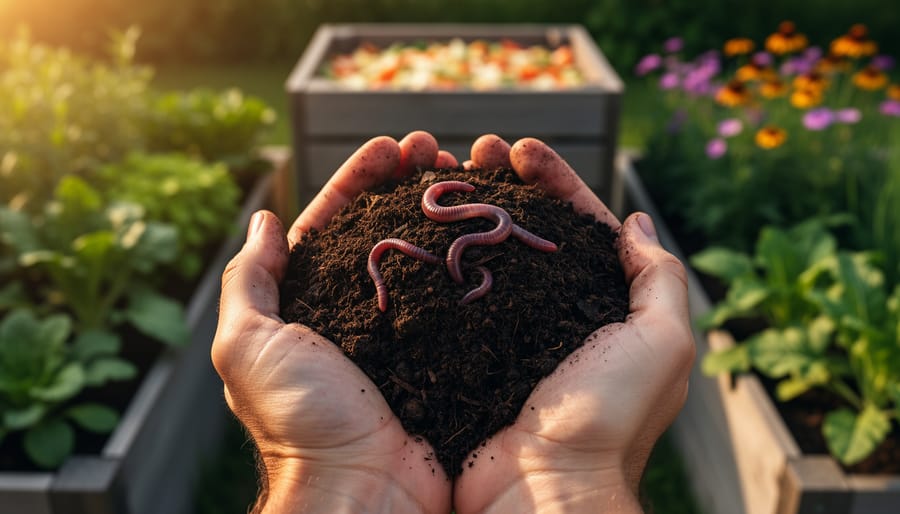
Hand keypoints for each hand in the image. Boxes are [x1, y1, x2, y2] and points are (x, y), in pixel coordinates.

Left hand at [211, 132, 455, 513]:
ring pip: (429, 251)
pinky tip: (493, 224)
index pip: (335, 223)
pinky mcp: (449, 349)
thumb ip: (248, 282)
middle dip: (407, 182)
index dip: (360, 180)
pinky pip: (464, 289)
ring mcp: (411, 328)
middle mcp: (364, 310)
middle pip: (387, 228)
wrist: (364, 491)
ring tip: (467, 171)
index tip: (390, 146)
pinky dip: (475, 252)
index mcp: (314, 304)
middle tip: (434, 148)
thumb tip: (264, 221)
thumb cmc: (300, 422)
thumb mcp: (248, 345)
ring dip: (445, 206)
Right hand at [453, 135, 695, 512]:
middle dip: (505, 183)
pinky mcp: (464, 351)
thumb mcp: (663, 343)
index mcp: (601, 305)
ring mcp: (504, 331)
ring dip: (468, 209)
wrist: (541, 491)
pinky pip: (450, 292)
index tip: (521, 149)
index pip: (580, 223)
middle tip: (474, 150)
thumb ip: (660, 279)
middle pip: (528, 230)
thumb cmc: (608, 418)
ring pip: (485, 253)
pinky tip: (419, 227)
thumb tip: (638, 223)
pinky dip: (438, 256)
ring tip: (442, 173)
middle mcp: (552, 312)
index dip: (555, 181)